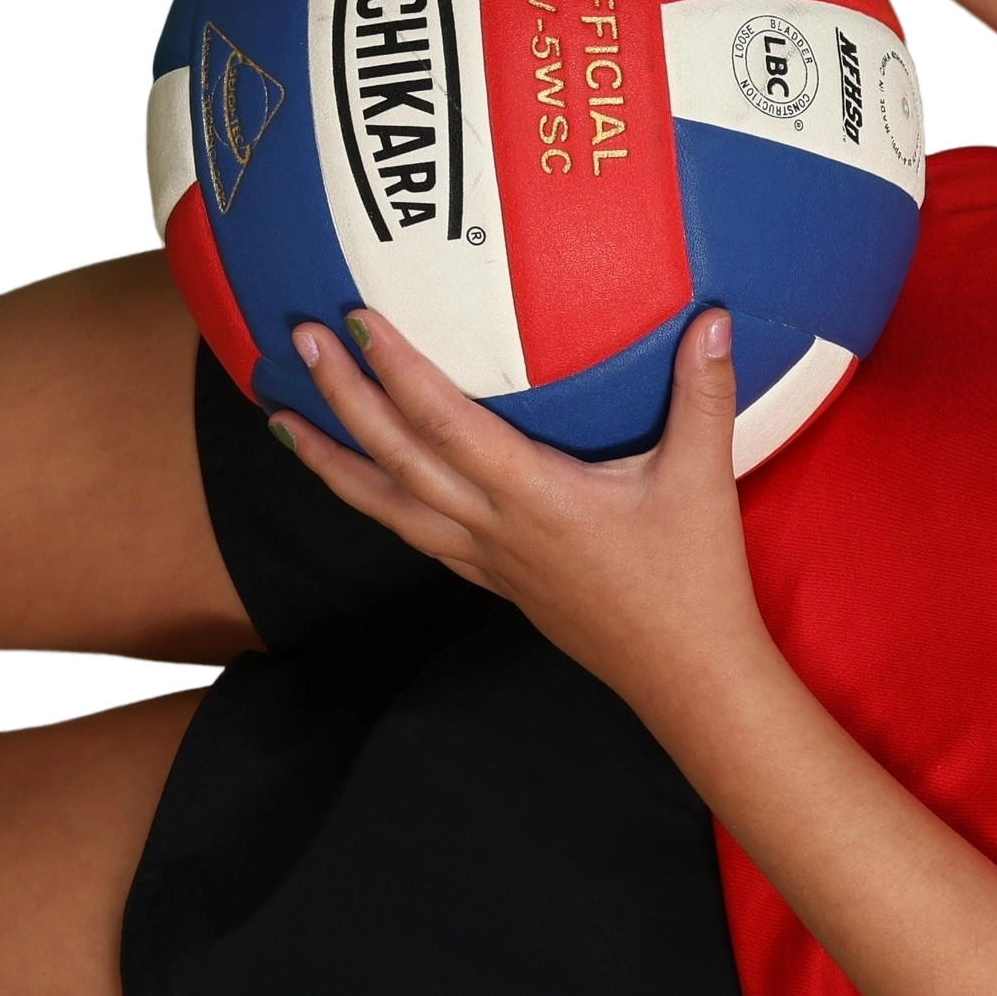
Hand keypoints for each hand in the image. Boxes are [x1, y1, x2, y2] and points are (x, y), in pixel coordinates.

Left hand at [273, 305, 770, 707]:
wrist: (687, 675)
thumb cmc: (693, 580)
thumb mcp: (704, 480)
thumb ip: (703, 394)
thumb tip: (715, 320)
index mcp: (535, 496)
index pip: (447, 423)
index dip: (398, 369)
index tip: (358, 321)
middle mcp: (494, 527)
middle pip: (398, 458)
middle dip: (344, 396)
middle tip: (303, 340)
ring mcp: (487, 559)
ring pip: (388, 506)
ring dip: (331, 461)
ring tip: (282, 421)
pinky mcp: (496, 582)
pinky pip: (417, 536)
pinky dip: (375, 505)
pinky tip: (359, 487)